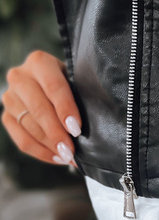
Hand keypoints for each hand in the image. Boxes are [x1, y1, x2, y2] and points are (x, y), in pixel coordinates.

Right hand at [1, 50, 81, 167]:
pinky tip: (56, 158)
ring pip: (29, 126)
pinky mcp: (6, 116)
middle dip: (57, 133)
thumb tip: (88, 128)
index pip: (53, 87)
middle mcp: (19, 77)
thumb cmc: (69, 83)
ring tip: (68, 157)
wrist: (47, 82)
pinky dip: (40, 152)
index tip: (77, 129)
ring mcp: (9, 97)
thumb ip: (79, 96)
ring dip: (50, 145)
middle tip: (71, 151)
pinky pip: (21, 139)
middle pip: (39, 109)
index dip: (66, 109)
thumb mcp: (75, 80)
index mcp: (39, 62)